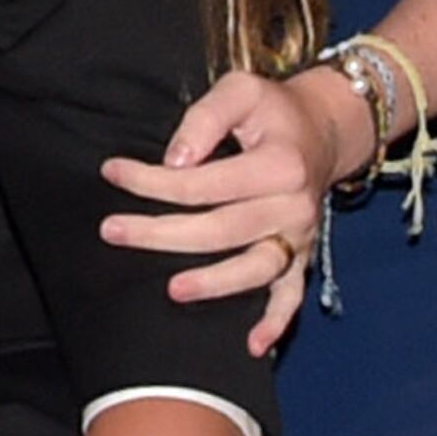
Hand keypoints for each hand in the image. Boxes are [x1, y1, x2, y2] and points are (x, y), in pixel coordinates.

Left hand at [104, 65, 354, 352]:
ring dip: (214, 284)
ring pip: (255, 269)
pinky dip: (277, 322)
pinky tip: (252, 345)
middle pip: (222, 230)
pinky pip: (293, 295)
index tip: (112, 172)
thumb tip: (174, 161)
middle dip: (162, 234)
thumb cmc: (273, 109)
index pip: (204, 182)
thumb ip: (205, 119)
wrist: (324, 129)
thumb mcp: (240, 90)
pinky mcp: (303, 254)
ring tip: (172, 291)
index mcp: (279, 165)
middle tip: (112, 231)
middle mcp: (294, 206)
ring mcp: (300, 236)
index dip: (153, 180)